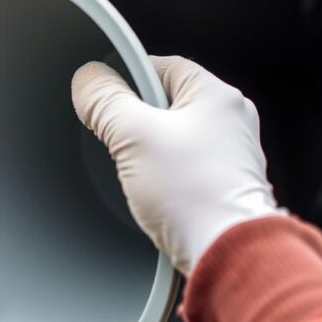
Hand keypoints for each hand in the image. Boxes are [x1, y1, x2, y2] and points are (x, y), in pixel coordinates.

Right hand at [71, 56, 283, 273]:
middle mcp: (232, 122)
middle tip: (121, 143)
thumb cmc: (194, 196)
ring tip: (142, 176)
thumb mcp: (134, 136)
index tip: (104, 98)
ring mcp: (232, 156)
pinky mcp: (226, 188)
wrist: (228, 254)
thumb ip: (106, 100)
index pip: (162, 66)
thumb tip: (89, 78)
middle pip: (167, 105)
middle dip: (137, 123)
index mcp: (218, 96)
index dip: (127, 78)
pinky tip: (157, 196)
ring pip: (175, 139)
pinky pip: (187, 169)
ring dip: (151, 154)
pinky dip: (167, 178)